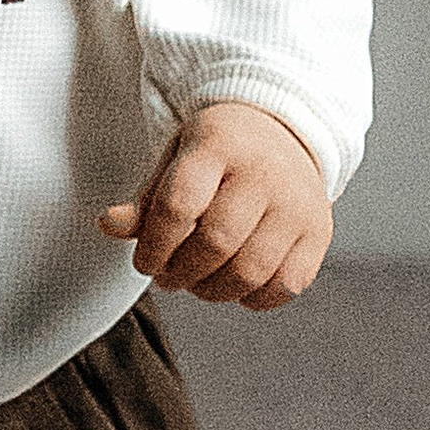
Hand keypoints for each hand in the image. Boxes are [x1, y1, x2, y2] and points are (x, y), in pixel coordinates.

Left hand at [100, 102, 332, 310]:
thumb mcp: (176, 158)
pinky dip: (254, 298)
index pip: (179, 205)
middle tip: (167, 277)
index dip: (153, 245)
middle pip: (216, 243)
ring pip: (250, 271)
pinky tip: (234, 286)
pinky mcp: (319, 233)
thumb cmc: (219, 152)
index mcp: (219, 145)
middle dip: (181, 273)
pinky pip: (286, 286)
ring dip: (212, 291)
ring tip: (196, 284)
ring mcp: (298, 204)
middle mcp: (265, 172)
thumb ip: (146, 199)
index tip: (143, 262)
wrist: (284, 131)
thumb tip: (110, 226)